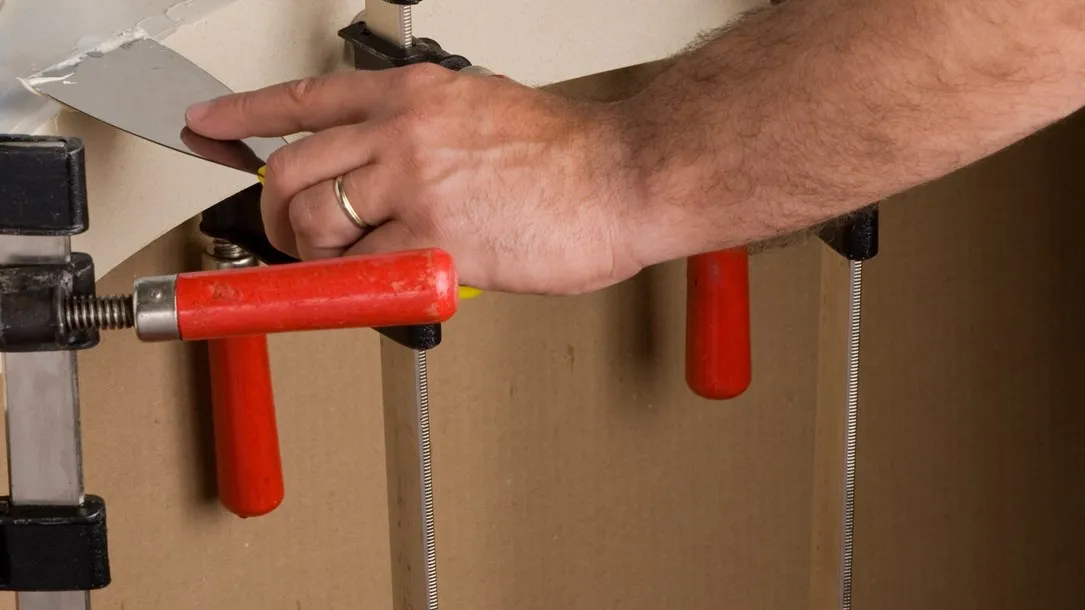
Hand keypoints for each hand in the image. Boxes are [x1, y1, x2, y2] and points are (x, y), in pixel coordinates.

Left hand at [183, 64, 648, 294]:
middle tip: (290, 233)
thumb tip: (395, 171)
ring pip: (316, 222)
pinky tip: (375, 287)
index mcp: (413, 95)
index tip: (209, 123)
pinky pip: (360, 274)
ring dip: (314, 253)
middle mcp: (402, 131)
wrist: (625, 177)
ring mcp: (414, 185)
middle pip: (291, 168)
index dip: (243, 112)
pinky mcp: (435, 243)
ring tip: (342, 266)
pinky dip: (355, 288)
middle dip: (275, 210)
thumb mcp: (485, 110)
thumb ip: (428, 134)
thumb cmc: (572, 154)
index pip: (302, 97)